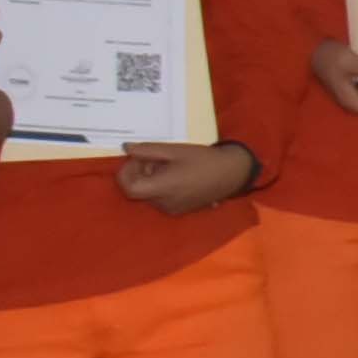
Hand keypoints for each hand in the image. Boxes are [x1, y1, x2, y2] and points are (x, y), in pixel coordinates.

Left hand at [116, 140, 255, 214]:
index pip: (129, 188)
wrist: (232, 173)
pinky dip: (159, 185)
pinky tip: (174, 174)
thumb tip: (126, 148)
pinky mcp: (179, 210)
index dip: (126, 173)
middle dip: (139, 172)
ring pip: (148, 193)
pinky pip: (159, 198)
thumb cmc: (204, 160)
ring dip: (150, 178)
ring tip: (167, 164)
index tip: (135, 158)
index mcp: (163, 188)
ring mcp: (172, 209)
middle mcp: (164, 203)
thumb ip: (147, 150)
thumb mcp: (174, 150)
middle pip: (138, 189)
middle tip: (153, 156)